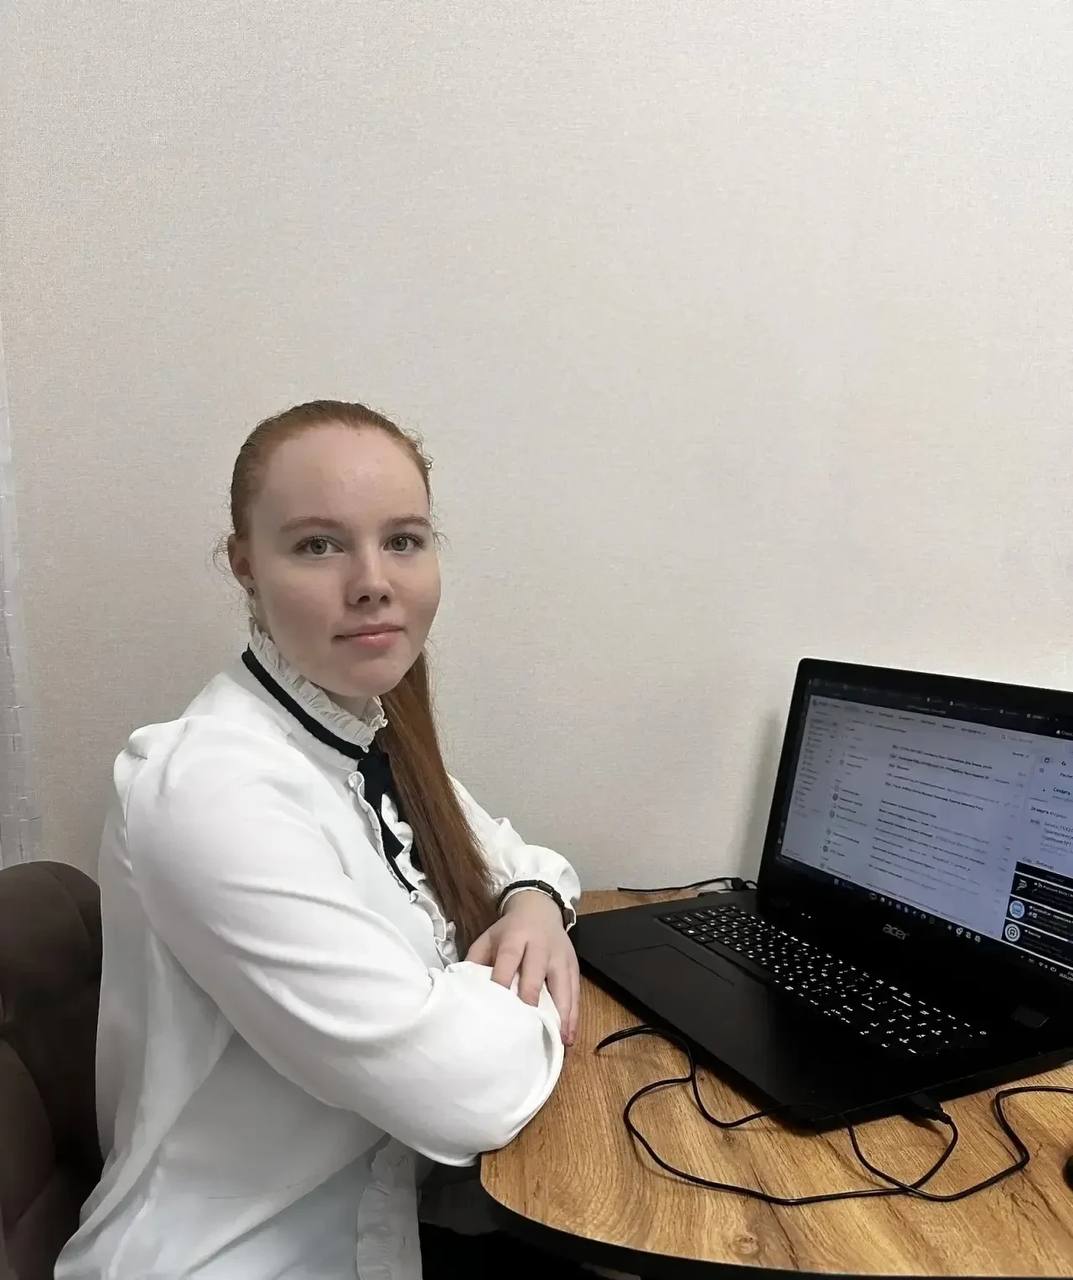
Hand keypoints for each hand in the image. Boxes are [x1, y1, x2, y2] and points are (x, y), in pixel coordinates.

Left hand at [465, 890, 579, 1045]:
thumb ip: (475, 961)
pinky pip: (575, 991)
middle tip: (528, 1027)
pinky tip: (568, 1035)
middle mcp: (540, 946)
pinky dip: (573, 1014)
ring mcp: (560, 956)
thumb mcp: (488, 938)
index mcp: (515, 936)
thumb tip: (459, 990)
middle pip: (537, 972)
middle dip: (532, 999)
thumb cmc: (509, 931)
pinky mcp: (573, 965)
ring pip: (562, 985)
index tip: (498, 1006)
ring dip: (560, 1013)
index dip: (503, 979)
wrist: (539, 908)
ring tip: (557, 1040)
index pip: (509, 957)